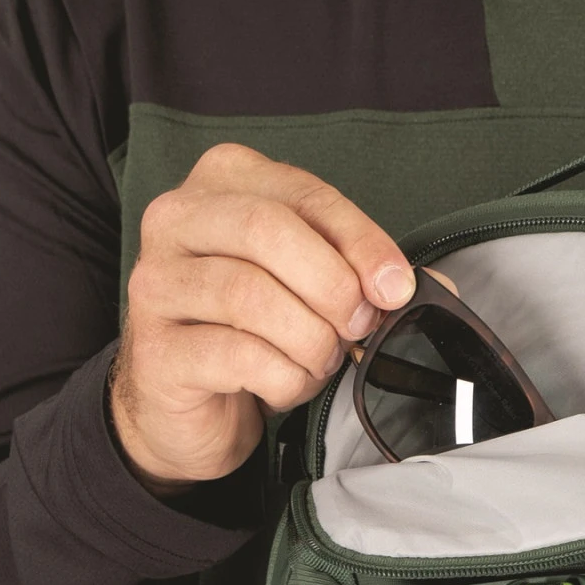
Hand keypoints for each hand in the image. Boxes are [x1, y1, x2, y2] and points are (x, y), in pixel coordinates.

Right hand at [111, 142, 415, 494]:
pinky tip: (286, 385)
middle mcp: (176, 219)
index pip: (304, 195)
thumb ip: (362, 274)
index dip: (361, 242)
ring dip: (309, 339)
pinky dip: (283, 378)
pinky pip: (236, 355)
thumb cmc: (254, 330)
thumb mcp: (311, 287)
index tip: (396, 287)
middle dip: (332, 286)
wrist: (190, 403)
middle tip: (358, 327)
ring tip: (321, 361)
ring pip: (250, 295)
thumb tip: (428, 284)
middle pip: (268, 231)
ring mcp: (155, 282)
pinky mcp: (155, 348)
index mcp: (223, 182)